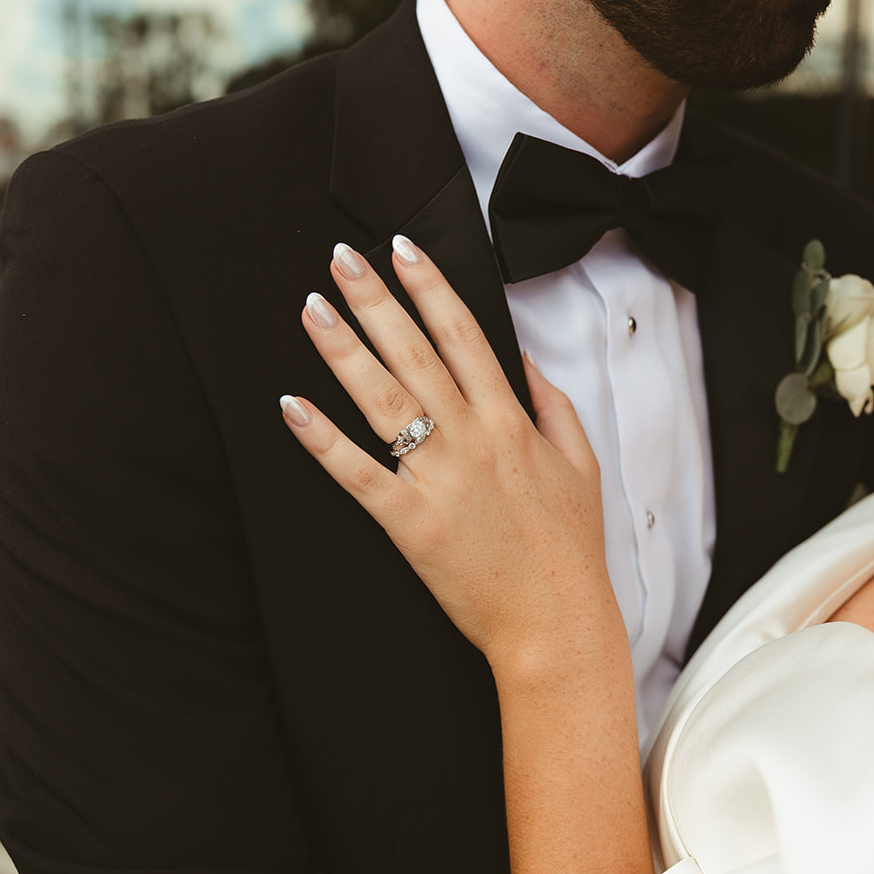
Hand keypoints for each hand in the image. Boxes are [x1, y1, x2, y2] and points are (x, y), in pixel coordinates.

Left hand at [280, 237, 620, 670]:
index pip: (463, 335)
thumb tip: (522, 362)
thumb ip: (552, 406)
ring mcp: (438, 480)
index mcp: (511, 422)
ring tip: (313, 309)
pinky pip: (357, 474)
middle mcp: (472, 441)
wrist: (555, 623)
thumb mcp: (580, 465)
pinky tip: (293, 407)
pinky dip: (323, 440)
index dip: (430, 287)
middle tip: (341, 258)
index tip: (402, 250)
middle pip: (414, 353)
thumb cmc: (567, 550)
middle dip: (374, 299)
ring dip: (343, 350)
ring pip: (382, 400)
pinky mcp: (409, 524)